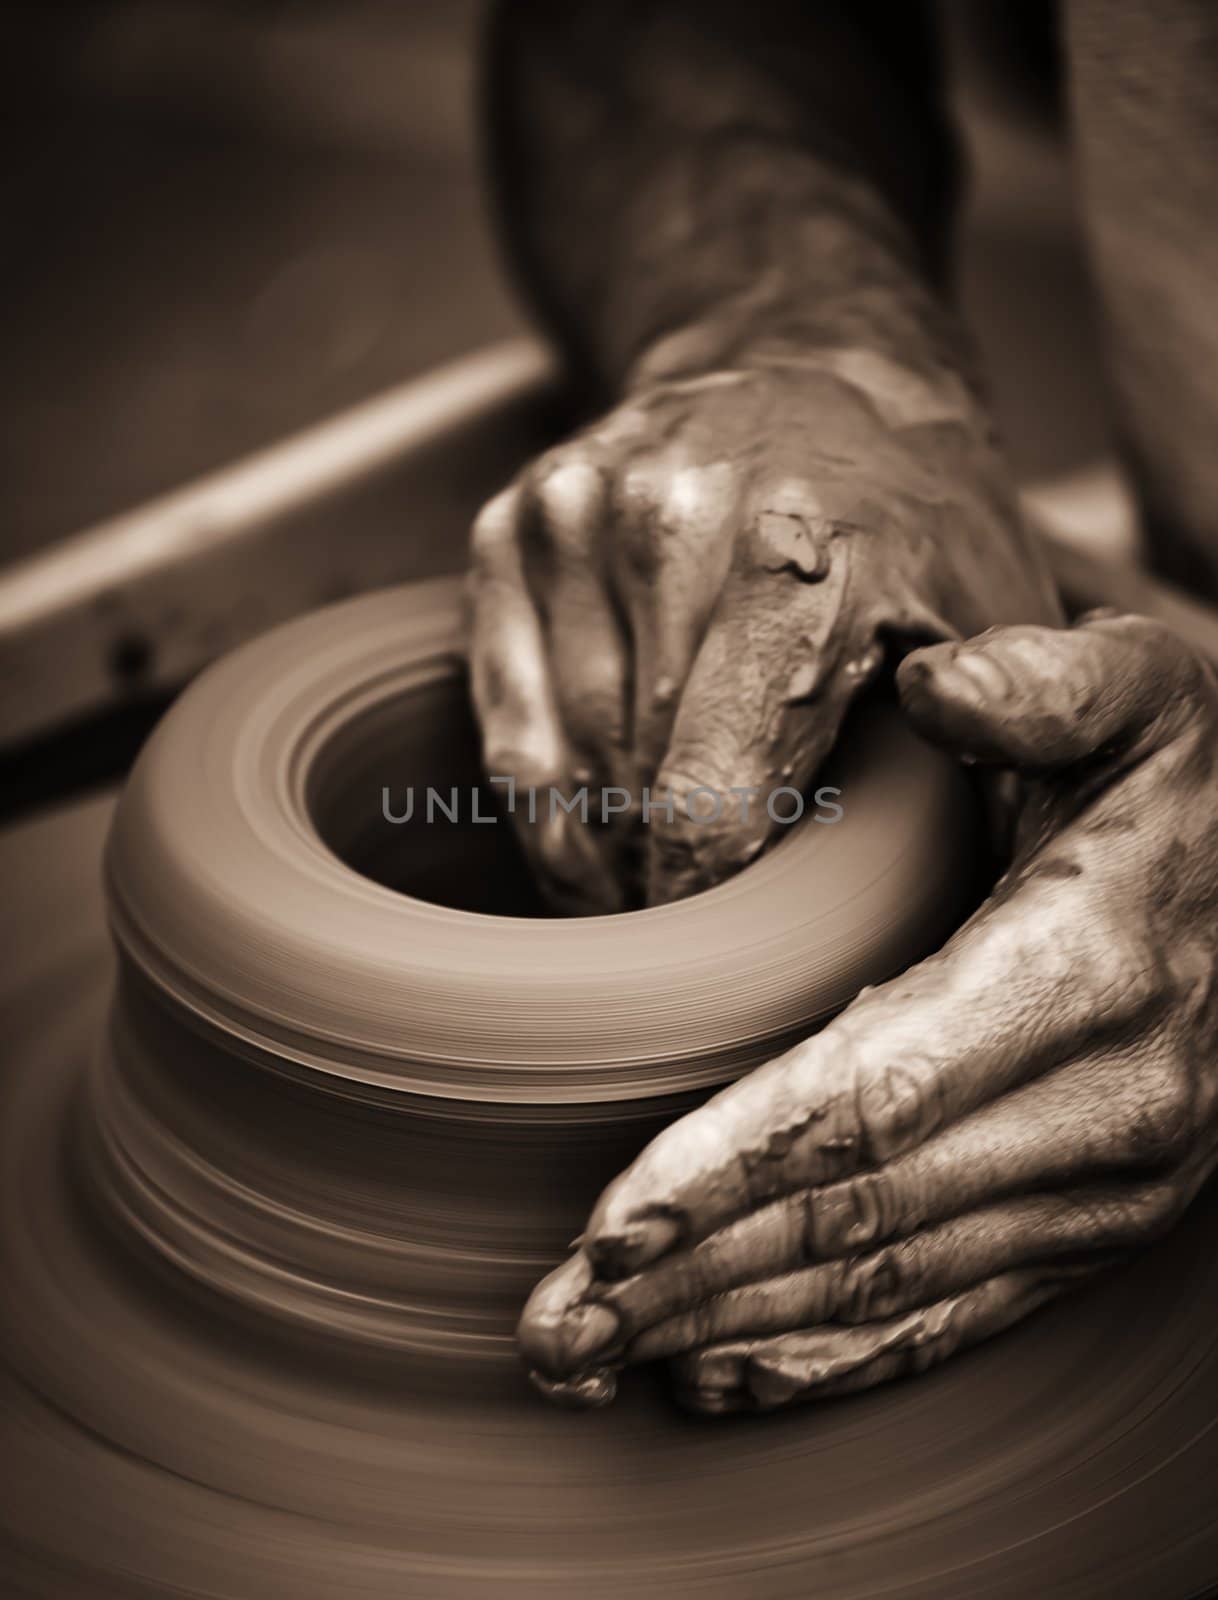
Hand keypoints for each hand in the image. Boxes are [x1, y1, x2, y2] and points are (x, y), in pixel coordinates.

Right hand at [469, 340, 1059, 910]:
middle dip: (658, 883)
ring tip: (641, 887)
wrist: (804, 360)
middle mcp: (673, 522)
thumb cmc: (913, 509)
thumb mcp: (995, 608)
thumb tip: (940, 869)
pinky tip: (584, 836)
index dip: (703, 899)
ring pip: (560, 763)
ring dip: (597, 853)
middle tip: (692, 928)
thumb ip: (993, 728)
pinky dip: (543, 799)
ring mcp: (577, 517)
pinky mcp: (512, 529)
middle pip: (632, 790)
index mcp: (805, 560)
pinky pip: (506, 717)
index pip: (709, 795)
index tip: (715, 946)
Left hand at [518, 614, 1217, 1411]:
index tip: (606, 1228)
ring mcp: (1102, 1189)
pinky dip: (832, 1357)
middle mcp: (1099, 1106)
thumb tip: (936, 685)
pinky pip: (954, 1314)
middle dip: (693, 1280)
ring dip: (733, 1331)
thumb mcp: (1138, 693)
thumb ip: (1043, 682)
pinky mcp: (1092, 1229)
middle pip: (859, 1216)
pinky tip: (722, 1373)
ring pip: (889, 1282)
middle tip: (550, 1331)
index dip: (733, 1168)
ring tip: (594, 1362)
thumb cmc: (1179, 785)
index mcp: (1079, 971)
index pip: (874, 1096)